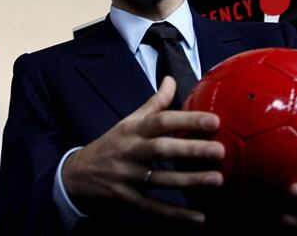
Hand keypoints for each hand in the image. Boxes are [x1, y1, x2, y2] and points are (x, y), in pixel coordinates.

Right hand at [62, 77, 223, 222]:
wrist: (78, 174)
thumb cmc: (112, 144)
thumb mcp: (129, 121)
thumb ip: (154, 103)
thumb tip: (170, 79)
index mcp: (133, 130)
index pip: (161, 121)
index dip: (187, 119)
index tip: (213, 120)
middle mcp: (131, 151)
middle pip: (162, 149)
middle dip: (191, 150)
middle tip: (219, 150)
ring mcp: (128, 176)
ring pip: (161, 180)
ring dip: (189, 181)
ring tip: (217, 179)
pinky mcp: (128, 198)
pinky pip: (154, 207)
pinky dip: (176, 214)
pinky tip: (199, 217)